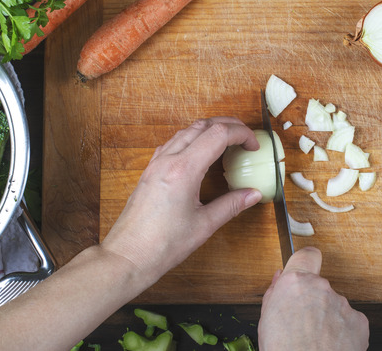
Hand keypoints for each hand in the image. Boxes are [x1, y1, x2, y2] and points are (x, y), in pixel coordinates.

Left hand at [100, 117, 263, 286]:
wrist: (128, 256)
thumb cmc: (161, 245)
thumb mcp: (204, 225)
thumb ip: (231, 205)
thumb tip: (253, 195)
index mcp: (184, 170)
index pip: (218, 134)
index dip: (241, 134)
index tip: (253, 146)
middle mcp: (168, 160)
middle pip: (202, 125)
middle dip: (228, 125)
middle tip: (245, 137)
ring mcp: (156, 164)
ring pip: (186, 131)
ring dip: (209, 130)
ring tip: (227, 143)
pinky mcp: (150, 171)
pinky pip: (173, 143)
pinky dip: (192, 140)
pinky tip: (200, 154)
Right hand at [258, 247, 369, 350]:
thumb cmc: (282, 350)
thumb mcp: (265, 319)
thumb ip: (275, 294)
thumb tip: (280, 279)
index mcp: (296, 282)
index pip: (307, 255)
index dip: (306, 262)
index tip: (306, 268)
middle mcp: (321, 288)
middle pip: (319, 287)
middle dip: (313, 301)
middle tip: (303, 324)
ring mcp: (342, 304)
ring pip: (335, 306)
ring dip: (328, 319)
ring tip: (316, 341)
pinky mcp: (359, 322)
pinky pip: (350, 322)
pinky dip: (343, 333)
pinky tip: (331, 347)